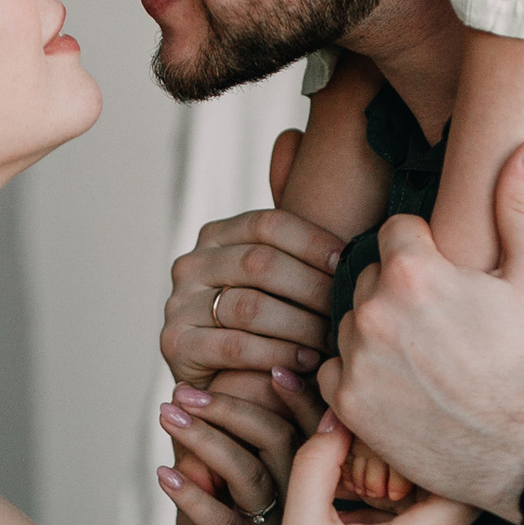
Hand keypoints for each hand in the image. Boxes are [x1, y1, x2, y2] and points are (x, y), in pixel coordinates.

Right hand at [163, 128, 341, 391]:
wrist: (232, 387)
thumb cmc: (275, 325)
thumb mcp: (287, 273)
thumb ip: (294, 222)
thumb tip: (293, 137)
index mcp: (218, 235)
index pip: (268, 224)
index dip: (314, 240)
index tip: (350, 261)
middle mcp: (191, 262)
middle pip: (260, 263)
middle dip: (312, 288)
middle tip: (349, 308)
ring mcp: (177, 303)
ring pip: (250, 305)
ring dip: (299, 325)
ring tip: (332, 339)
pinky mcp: (174, 345)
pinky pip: (232, 346)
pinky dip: (274, 354)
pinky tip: (304, 363)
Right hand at [270, 421, 472, 524]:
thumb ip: (316, 463)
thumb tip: (336, 418)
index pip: (454, 465)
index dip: (424, 446)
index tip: (389, 447)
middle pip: (451, 489)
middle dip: (411, 474)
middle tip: (369, 480)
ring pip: (445, 518)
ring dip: (409, 506)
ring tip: (364, 515)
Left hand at [323, 139, 523, 517]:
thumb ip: (519, 206)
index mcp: (414, 272)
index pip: (395, 232)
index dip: (426, 252)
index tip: (451, 282)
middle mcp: (374, 312)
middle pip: (371, 278)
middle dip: (400, 293)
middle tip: (444, 327)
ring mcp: (357, 361)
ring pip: (352, 324)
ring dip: (378, 334)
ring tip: (427, 360)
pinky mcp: (349, 407)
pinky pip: (334, 372)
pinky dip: (360, 376)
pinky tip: (402, 388)